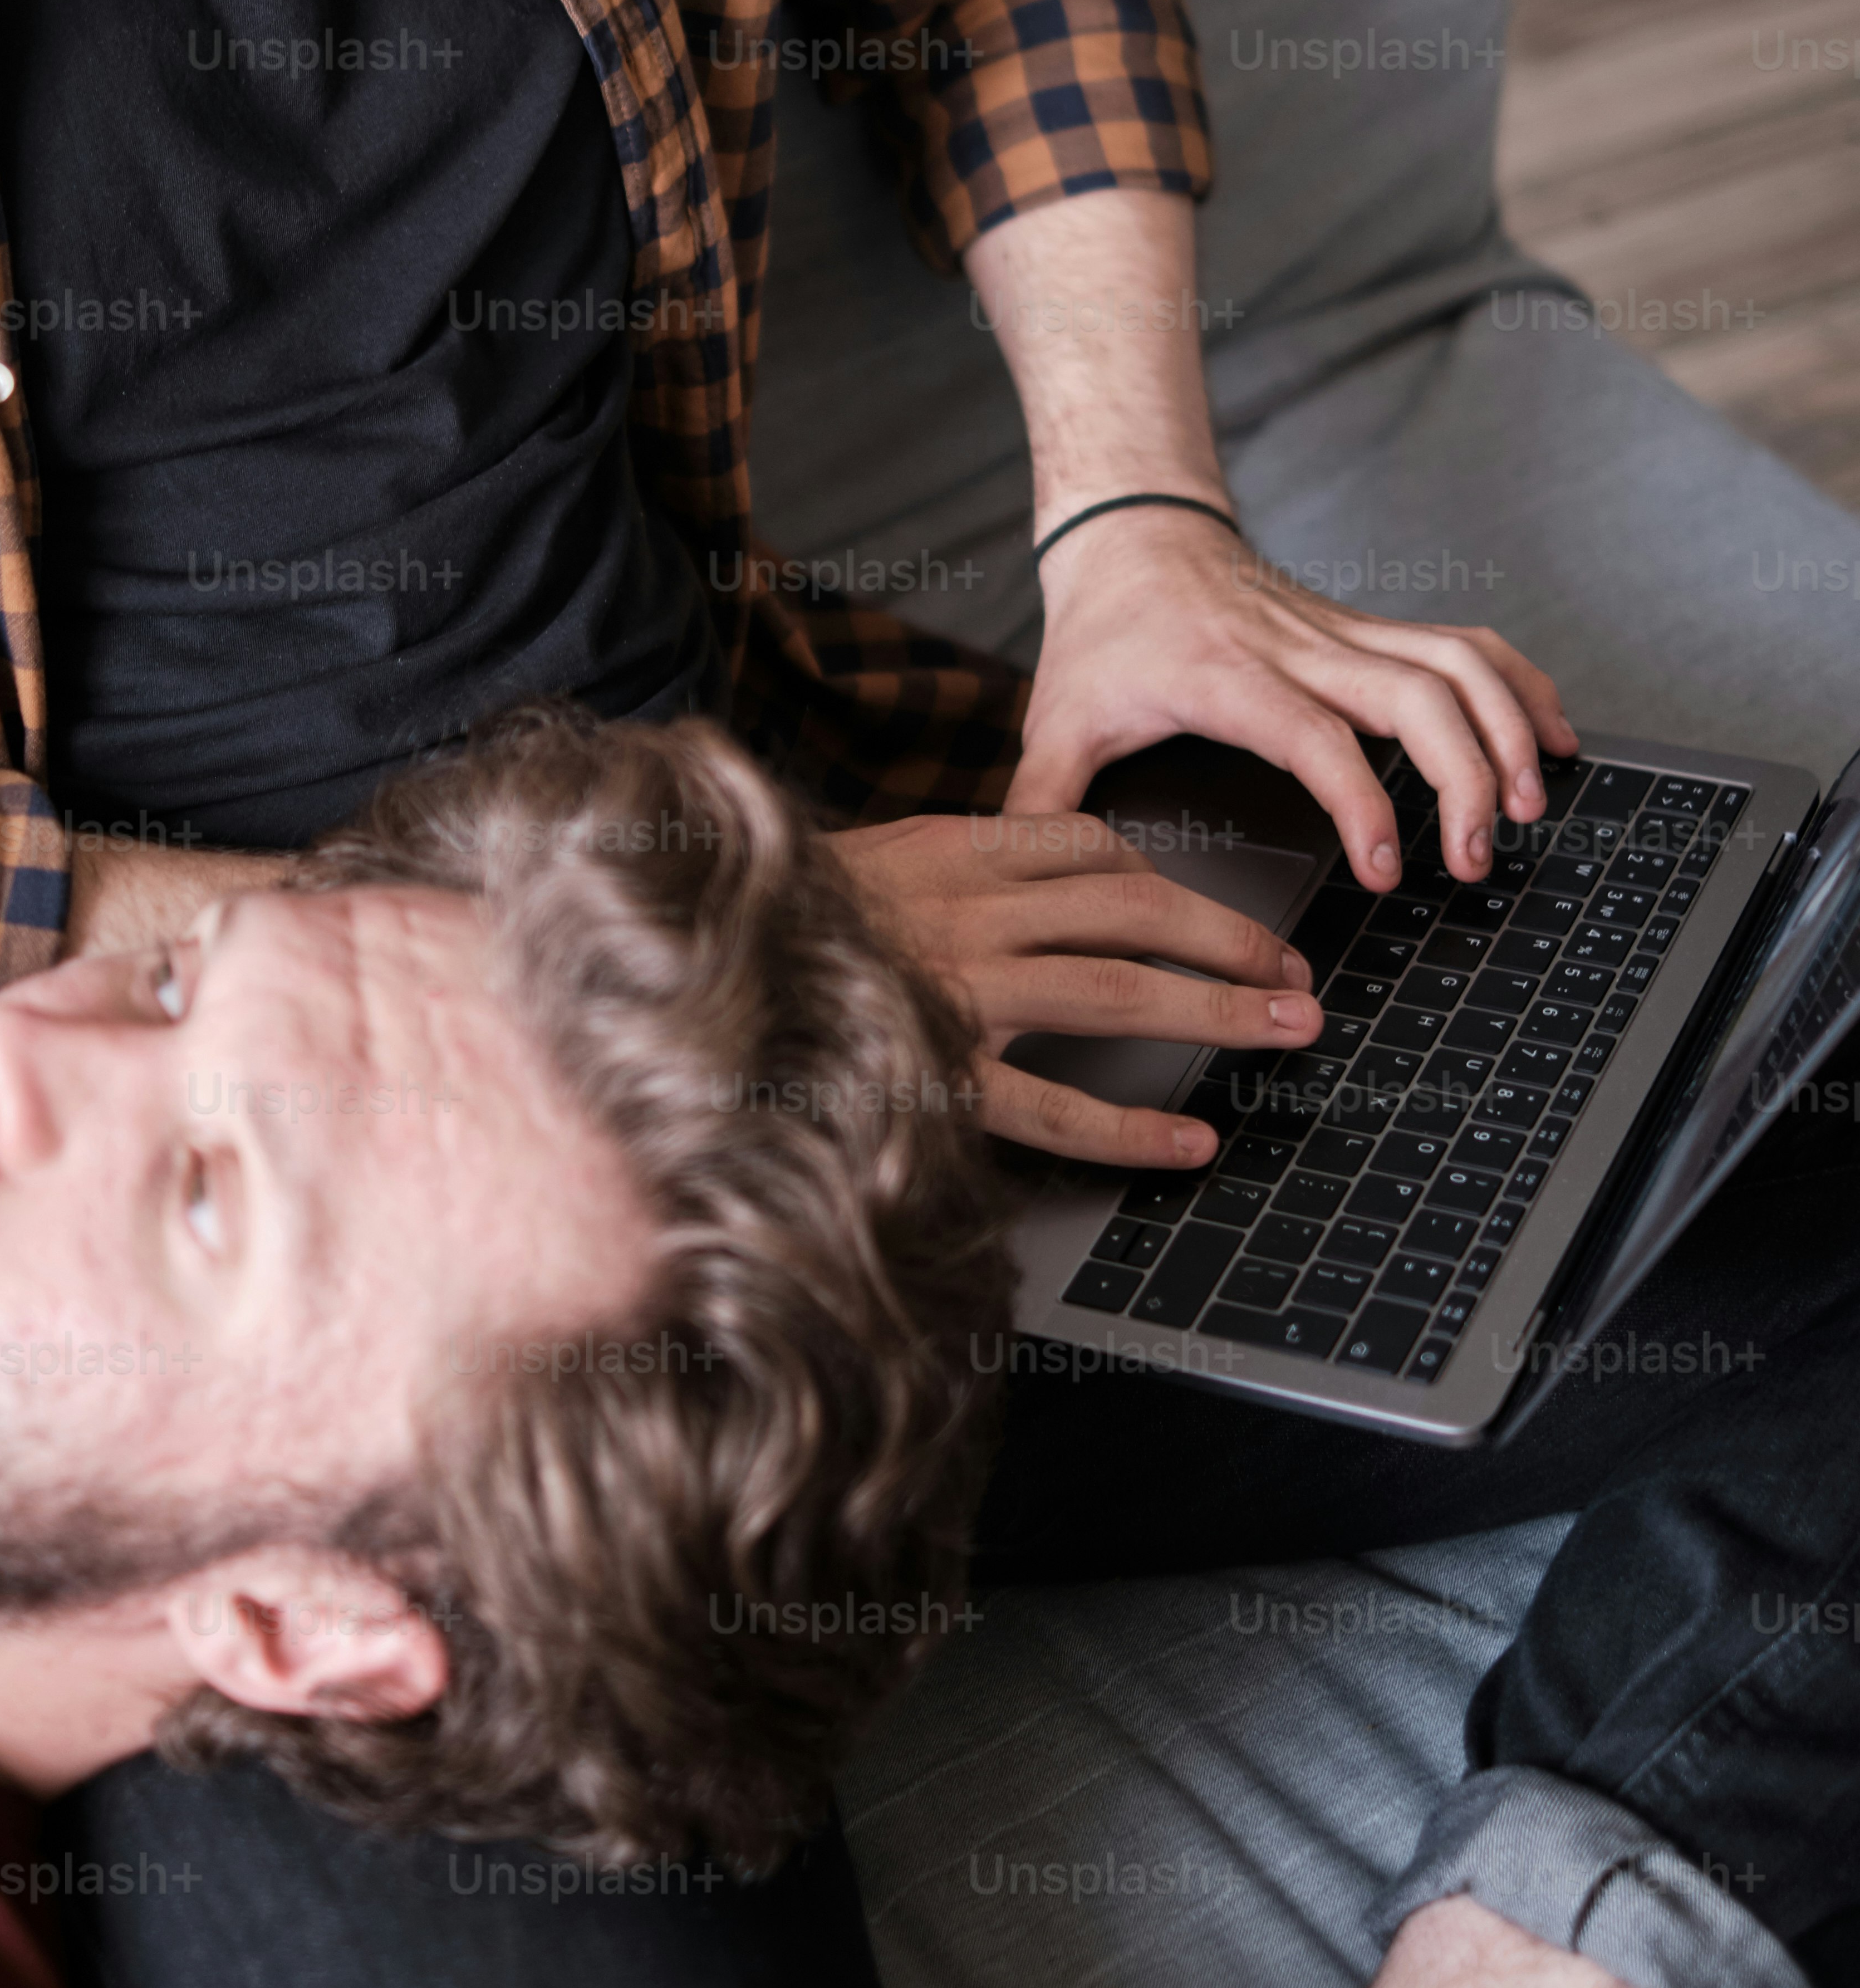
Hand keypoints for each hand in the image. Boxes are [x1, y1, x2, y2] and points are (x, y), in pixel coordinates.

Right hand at [825, 808, 1321, 1167]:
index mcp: (954, 850)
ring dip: (1218, 1007)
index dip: (1170, 878)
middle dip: (1232, 936)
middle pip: (1135, 909)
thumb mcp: (869, 861)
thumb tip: (1036, 873)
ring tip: (1289, 1027)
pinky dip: (1132, 1125)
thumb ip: (951, 864)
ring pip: (1119, 989)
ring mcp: (960, 991)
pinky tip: (1192, 1140)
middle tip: (1298, 971)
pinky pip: (1057, 1106)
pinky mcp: (942, 1073)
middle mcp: (970, 911)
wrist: (688, 957)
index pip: (1091, 847)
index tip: (1219, 909)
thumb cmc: (778, 924)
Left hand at [1013, 506, 1578, 891]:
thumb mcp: (1054, 720)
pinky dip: (1519, 686)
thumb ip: (1039, 805)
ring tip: (1532, 803)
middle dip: (1465, 776)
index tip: (1383, 868)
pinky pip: (1465, 647)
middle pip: (1415, 697)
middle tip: (1475, 857)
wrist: (1131, 536)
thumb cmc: (1101, 634)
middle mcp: (1299, 649)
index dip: (1361, 800)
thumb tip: (1014, 874)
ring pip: (1455, 664)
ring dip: (1508, 729)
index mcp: (1227, 677)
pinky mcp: (1369, 632)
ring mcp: (1344, 635)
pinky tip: (1553, 734)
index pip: (1315, 735)